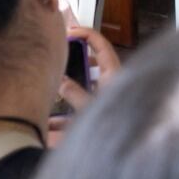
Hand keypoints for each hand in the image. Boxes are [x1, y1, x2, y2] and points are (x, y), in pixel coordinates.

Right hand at [51, 24, 121, 144]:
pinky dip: (66, 117)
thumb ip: (74, 92)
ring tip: (49, 91)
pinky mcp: (102, 112)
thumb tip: (61, 80)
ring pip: (86, 87)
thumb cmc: (117, 124)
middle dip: (74, 62)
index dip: (85, 34)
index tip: (68, 32)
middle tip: (57, 58)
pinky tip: (49, 127)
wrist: (130, 146)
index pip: (100, 45)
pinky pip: (82, 110)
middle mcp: (112, 82)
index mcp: (113, 73)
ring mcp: (107, 97)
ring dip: (68, 91)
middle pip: (92, 64)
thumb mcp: (89, 106)